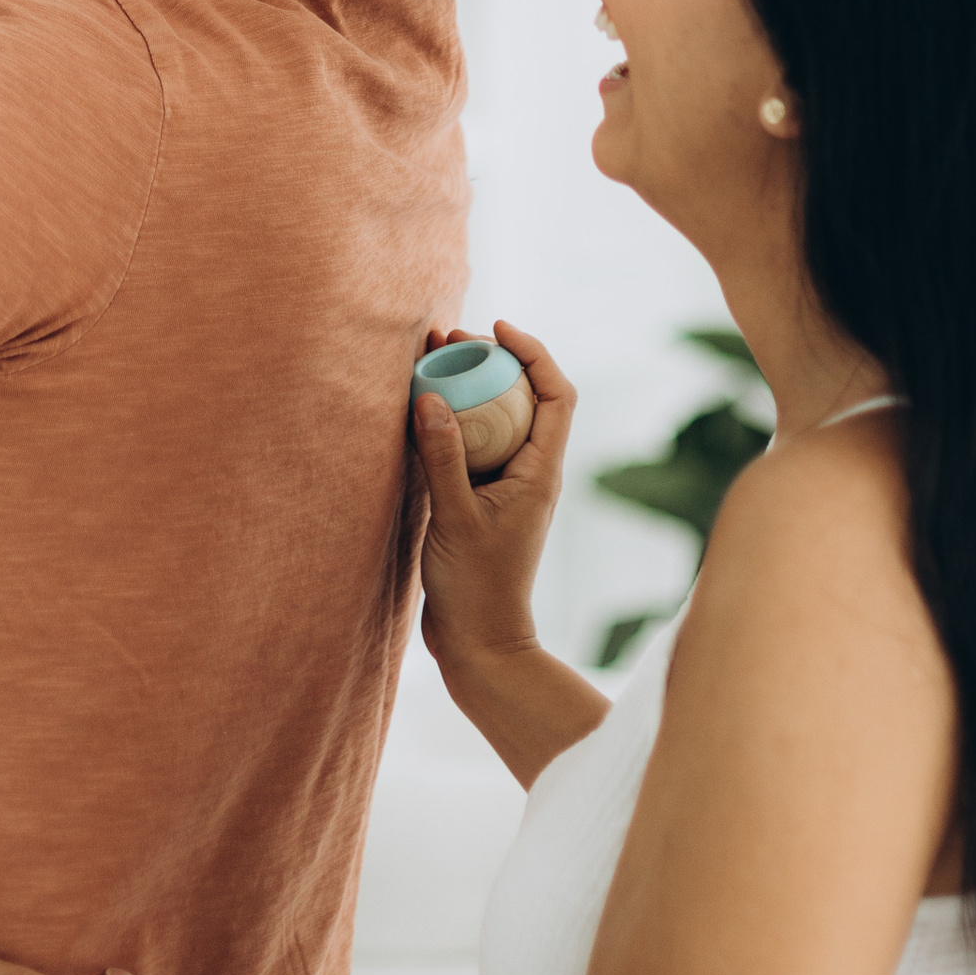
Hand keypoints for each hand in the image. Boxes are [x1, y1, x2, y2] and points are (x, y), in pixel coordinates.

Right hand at [413, 318, 574, 680]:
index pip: (557, 394)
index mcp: (541, 471)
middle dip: (491, 361)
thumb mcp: (455, 518)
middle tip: (448, 338)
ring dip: (468, 388)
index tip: (497, 328)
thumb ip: (442, 458)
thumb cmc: (476, 588)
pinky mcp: (482, 501)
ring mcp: (506, 487)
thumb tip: (429, 397)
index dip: (534, 352)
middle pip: (524, 398)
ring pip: (495, 421)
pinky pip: (472, 446)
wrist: (480, 645)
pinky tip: (418, 410)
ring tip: (429, 361)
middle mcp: (530, 472)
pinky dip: (450, 422)